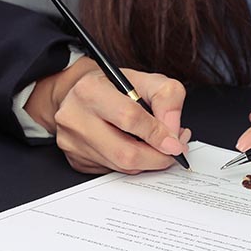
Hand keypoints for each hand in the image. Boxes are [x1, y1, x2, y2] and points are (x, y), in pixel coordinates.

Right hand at [25, 57, 189, 173]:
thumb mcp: (145, 79)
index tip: (176, 142)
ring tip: (159, 145)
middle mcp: (75, 118)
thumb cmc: (114, 87)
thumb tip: (173, 132)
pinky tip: (138, 148)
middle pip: (125, 153)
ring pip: (122, 166)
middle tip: (174, 150)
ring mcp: (73, 143)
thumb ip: (167, 98)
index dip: (158, 134)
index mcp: (90, 91)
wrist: (82, 95)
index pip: (130, 118)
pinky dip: (132, 164)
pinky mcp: (77, 160)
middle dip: (157, 157)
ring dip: (147, 161)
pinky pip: (114, 171)